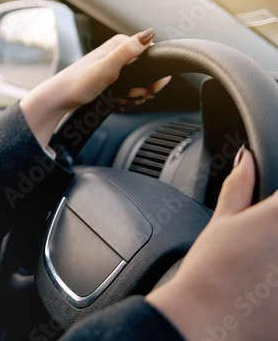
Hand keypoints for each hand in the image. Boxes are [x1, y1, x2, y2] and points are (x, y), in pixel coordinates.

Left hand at [20, 29, 163, 149]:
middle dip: (145, 86)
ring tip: (124, 99)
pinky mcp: (111, 77)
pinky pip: (130, 87)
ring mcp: (114, 64)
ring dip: (136, 94)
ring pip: (140, 80)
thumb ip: (127, 51)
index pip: (153, 52)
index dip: (154, 72)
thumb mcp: (106, 67)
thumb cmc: (78, 83)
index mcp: (119, 44)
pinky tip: (120, 101)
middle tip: (132, 95)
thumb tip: (149, 33)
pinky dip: (128, 97)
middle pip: (148, 69)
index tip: (148, 86)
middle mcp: (118, 51)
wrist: (60, 98)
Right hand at [147, 148, 277, 339]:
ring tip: (264, 266)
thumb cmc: (210, 272)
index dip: (275, 202)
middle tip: (261, 244)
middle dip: (274, 231)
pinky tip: (267, 284)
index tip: (265, 214)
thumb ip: (238, 186)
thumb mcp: (221, 223)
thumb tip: (245, 159)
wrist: (207, 319)